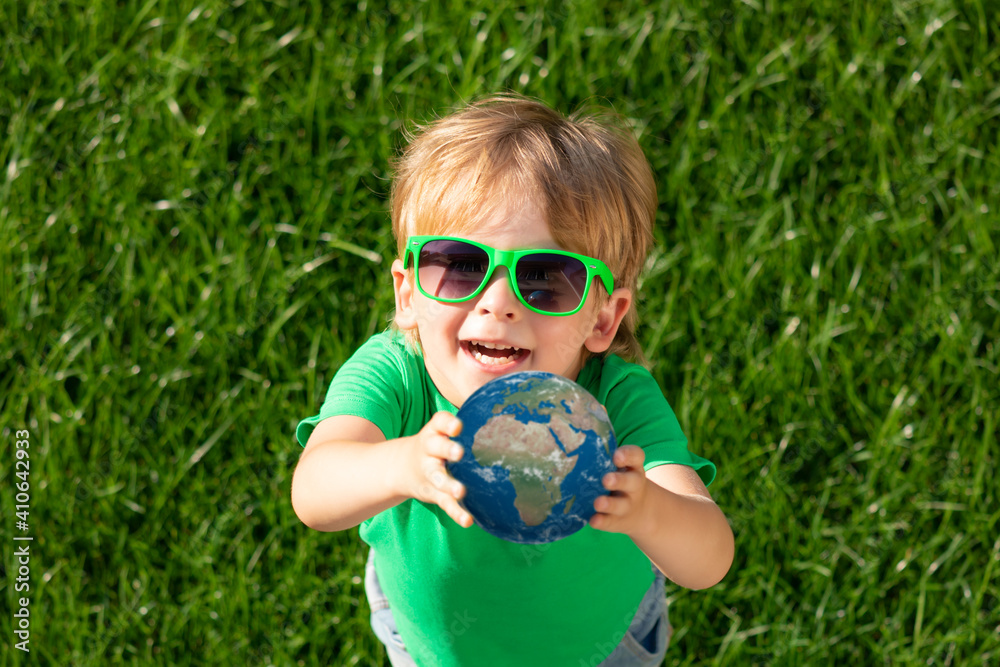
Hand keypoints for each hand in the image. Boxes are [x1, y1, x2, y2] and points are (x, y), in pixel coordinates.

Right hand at [396, 412, 472, 527]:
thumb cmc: (435, 445)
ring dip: (449, 484)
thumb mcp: (440, 431)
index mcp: (434, 432)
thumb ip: (461, 425)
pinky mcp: (433, 493)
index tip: (458, 426)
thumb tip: (505, 413)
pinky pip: (445, 503)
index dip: (447, 423)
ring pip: (438, 478)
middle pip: (435, 447)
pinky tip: (467, 520)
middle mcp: (429, 450)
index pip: (438, 422)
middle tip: (459, 453)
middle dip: (447, 449)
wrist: (401, 467)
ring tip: (460, 491)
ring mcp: (430, 473)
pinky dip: (456, 512)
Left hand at [589, 445, 649, 535]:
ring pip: (620, 504)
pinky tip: (592, 520)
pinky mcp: (617, 520)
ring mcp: (627, 504)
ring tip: (597, 502)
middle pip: (631, 481)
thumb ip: (602, 453)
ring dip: (609, 504)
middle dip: (619, 480)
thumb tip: (573, 432)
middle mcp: (633, 485)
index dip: (628, 455)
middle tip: (606, 479)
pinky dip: (602, 522)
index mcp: (633, 467)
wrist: (640, 511)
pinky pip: (610, 522)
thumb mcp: (619, 465)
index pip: (636, 456)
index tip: (616, 456)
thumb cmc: (620, 478)